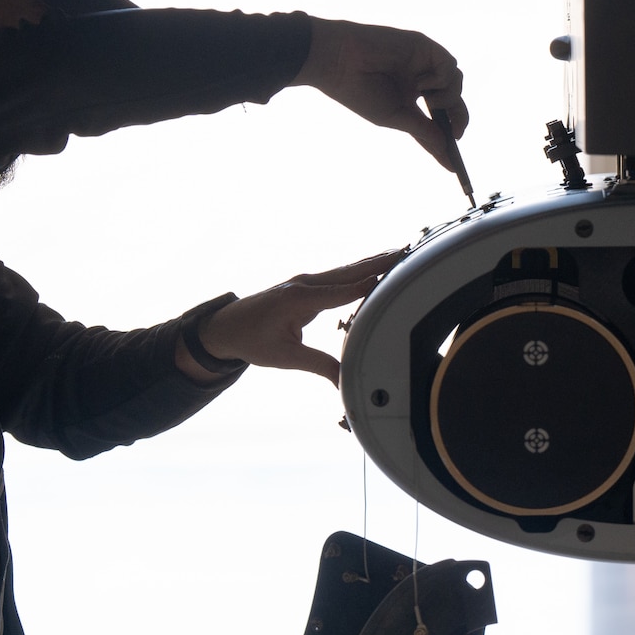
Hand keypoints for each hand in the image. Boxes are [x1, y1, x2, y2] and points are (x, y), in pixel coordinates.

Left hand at [186, 250, 405, 383]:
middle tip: (409, 251)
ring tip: (402, 253)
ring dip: (374, 262)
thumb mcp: (285, 357)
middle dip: (380, 262)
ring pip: (346, 270)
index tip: (394, 276)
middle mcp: (305, 285)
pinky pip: (340, 276)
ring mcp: (306, 282)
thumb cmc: (251, 341)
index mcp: (299, 300)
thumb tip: (346, 382)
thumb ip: (319, 365)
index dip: (368, 285)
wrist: (225, 327)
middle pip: (349, 272)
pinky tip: (377, 267)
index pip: (341, 291)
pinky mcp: (308, 286)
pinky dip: (361, 270)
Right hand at [299, 19, 466, 170]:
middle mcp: (418, 81)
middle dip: (459, 119)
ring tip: (428, 100)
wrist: (338, 61)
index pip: (434, 122)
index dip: (445, 142)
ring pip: (455, 82)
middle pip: (452, 101)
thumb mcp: (392, 117)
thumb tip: (445, 145)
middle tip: (456, 134)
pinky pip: (449, 64)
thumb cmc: (358, 90)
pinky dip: (442, 78)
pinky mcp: (423, 46)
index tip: (454, 166)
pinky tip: (421, 83)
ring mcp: (421, 63)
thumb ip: (421, 129)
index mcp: (408, 98)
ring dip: (448, 97)